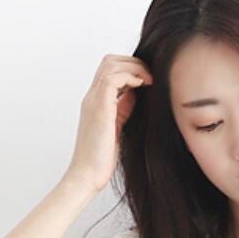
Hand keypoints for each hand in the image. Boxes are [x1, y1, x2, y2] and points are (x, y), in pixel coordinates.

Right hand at [64, 54, 152, 195]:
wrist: (87, 176)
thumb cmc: (101, 159)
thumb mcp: (117, 128)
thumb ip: (124, 108)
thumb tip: (136, 93)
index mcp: (95, 102)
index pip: (110, 70)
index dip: (130, 68)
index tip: (147, 80)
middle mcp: (92, 97)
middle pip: (109, 61)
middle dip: (133, 62)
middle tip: (151, 76)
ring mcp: (93, 101)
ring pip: (111, 64)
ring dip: (134, 67)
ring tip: (150, 80)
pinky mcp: (99, 108)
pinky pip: (113, 78)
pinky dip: (131, 76)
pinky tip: (143, 86)